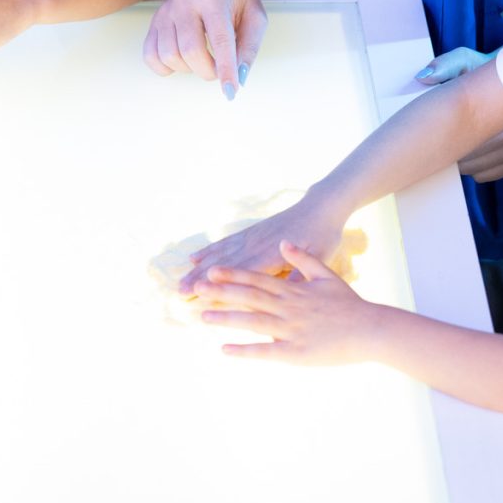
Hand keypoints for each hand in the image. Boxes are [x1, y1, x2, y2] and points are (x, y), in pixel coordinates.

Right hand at [143, 0, 265, 99]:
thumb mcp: (255, 15)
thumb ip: (250, 46)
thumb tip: (239, 77)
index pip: (220, 39)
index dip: (226, 69)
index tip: (230, 91)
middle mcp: (184, 2)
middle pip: (190, 51)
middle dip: (208, 71)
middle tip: (219, 69)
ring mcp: (165, 12)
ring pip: (169, 56)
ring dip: (189, 69)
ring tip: (202, 59)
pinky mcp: (154, 23)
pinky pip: (151, 57)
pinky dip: (166, 68)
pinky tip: (182, 60)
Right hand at [178, 192, 350, 291]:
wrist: (320, 207)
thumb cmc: (323, 236)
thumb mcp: (320, 259)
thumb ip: (299, 276)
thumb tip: (286, 294)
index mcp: (272, 256)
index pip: (242, 273)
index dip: (220, 285)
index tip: (201, 295)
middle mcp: (256, 245)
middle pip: (224, 266)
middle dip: (201, 279)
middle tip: (180, 293)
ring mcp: (250, 238)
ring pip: (220, 255)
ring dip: (199, 269)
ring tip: (181, 281)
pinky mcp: (250, 232)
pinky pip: (225, 243)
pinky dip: (209, 251)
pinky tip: (194, 257)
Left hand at [198, 243, 390, 364]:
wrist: (372, 329)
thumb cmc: (350, 304)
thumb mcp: (327, 274)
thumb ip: (303, 259)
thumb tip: (284, 242)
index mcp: (294, 290)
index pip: (258, 279)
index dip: (233, 274)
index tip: (210, 271)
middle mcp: (289, 307)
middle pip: (249, 297)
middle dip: (221, 293)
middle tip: (195, 289)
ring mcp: (291, 329)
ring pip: (252, 321)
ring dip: (226, 318)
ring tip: (201, 317)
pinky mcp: (296, 352)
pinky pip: (265, 351)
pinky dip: (244, 350)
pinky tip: (224, 349)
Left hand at [418, 47, 502, 181]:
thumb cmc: (481, 68)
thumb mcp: (464, 60)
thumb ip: (444, 65)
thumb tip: (423, 77)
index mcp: (501, 118)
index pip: (461, 147)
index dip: (443, 144)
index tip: (435, 135)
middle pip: (465, 163)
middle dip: (450, 152)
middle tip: (444, 134)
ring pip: (473, 171)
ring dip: (462, 161)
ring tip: (460, 137)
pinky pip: (484, 175)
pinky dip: (475, 166)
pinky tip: (472, 147)